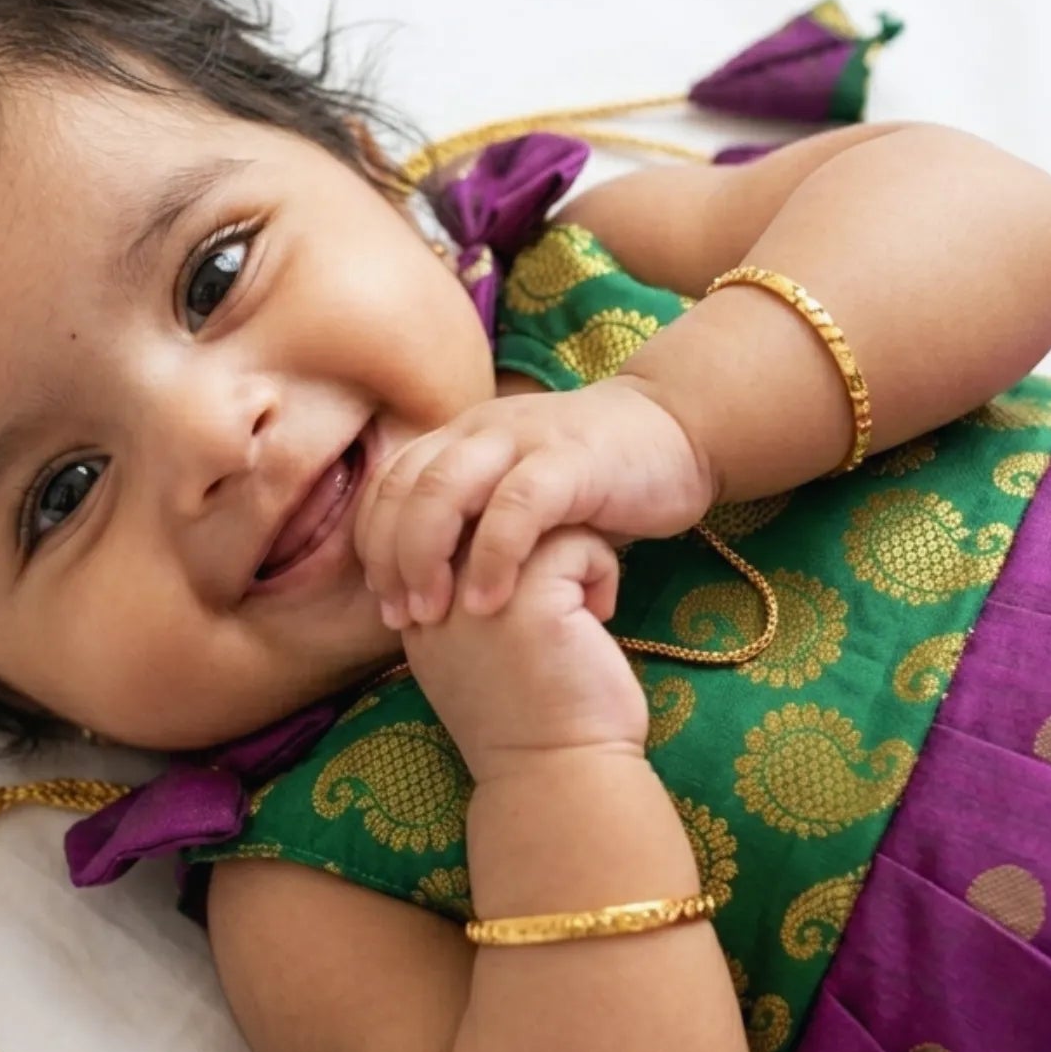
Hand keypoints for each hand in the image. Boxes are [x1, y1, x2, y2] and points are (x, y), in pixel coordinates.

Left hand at [354, 378, 712, 629]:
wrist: (677, 433)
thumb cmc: (593, 485)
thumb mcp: (518, 498)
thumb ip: (472, 525)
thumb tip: (422, 588)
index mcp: (459, 440)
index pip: (387, 486)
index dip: (373, 547)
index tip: (384, 609)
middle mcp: (480, 432)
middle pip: (403, 487)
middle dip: (390, 558)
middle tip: (400, 619)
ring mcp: (523, 440)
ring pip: (444, 488)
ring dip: (427, 556)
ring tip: (433, 615)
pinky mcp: (571, 460)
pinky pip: (516, 505)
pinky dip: (493, 556)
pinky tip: (491, 602)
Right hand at [377, 524, 648, 778]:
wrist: (562, 777)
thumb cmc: (536, 718)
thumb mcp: (479, 652)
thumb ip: (467, 597)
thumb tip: (494, 537)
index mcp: (417, 613)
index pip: (441, 524)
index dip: (494, 532)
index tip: (532, 581)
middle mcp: (435, 599)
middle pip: (481, 510)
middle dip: (531, 534)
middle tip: (565, 584)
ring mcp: (475, 597)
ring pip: (528, 515)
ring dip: (569, 550)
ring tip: (582, 604)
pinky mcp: (528, 601)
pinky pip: (572, 539)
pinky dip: (599, 569)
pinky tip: (600, 616)